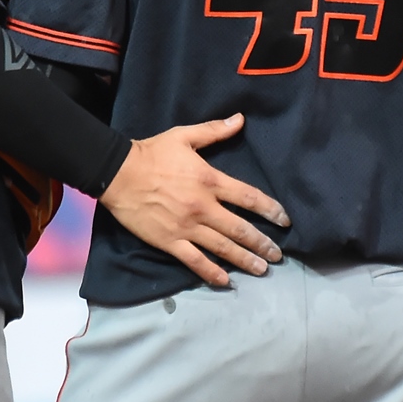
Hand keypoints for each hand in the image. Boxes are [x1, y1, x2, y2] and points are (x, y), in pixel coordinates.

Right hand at [98, 113, 287, 286]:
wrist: (117, 173)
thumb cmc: (152, 153)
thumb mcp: (184, 136)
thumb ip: (214, 131)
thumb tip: (240, 120)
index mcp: (210, 181)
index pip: (249, 197)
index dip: (270, 210)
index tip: (284, 221)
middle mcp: (203, 207)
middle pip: (240, 228)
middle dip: (262, 243)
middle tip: (277, 255)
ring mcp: (187, 227)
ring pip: (223, 248)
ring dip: (245, 260)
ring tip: (262, 269)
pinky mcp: (170, 241)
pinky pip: (195, 261)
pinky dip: (212, 273)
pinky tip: (226, 281)